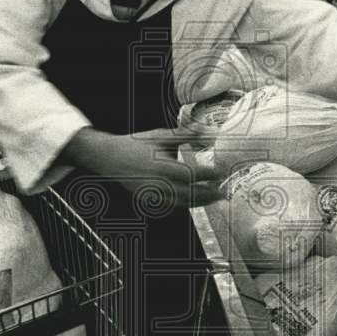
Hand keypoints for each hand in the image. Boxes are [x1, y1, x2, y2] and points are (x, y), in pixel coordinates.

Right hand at [59, 127, 222, 209]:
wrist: (110, 158)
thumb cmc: (137, 144)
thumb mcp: (161, 135)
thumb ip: (185, 134)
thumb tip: (207, 129)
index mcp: (162, 166)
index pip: (192, 174)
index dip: (209, 175)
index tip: (222, 173)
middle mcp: (158, 184)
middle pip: (190, 193)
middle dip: (209, 193)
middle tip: (225, 191)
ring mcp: (153, 195)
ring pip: (182, 203)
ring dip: (200, 201)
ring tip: (215, 197)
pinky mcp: (149, 201)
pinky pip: (172, 206)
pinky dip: (186, 204)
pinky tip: (196, 200)